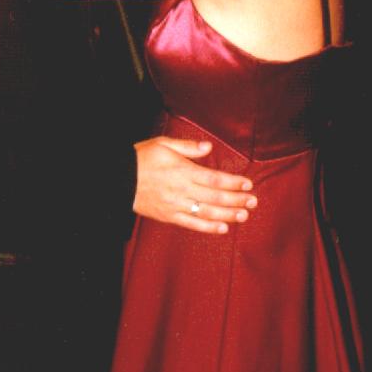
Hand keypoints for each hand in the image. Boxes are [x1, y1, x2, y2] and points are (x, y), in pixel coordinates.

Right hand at [133, 136, 256, 234]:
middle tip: (253, 202)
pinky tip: (223, 227)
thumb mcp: (163, 144)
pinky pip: (192, 224)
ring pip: (207, 212)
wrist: (118, 179)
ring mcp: (176, 205)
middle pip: (215, 197)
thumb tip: (208, 147)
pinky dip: (208, 227)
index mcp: (182, 170)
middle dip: (236, 200)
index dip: (233, 182)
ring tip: (244, 215)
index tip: (248, 184)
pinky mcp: (169, 216)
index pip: (214, 178)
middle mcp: (182, 190)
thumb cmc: (141, 157)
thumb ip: (187, 147)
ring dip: (228, 214)